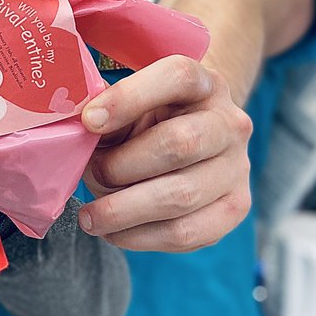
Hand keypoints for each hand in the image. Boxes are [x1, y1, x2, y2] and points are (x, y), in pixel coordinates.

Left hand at [77, 55, 252, 251]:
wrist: (193, 144)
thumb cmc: (145, 123)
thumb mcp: (126, 107)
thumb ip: (106, 116)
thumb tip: (77, 136)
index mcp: (203, 84)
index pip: (177, 78)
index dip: (128, 98)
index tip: (88, 121)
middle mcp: (230, 123)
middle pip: (180, 143)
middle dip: (122, 166)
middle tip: (91, 174)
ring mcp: (238, 168)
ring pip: (181, 196)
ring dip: (124, 210)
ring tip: (91, 216)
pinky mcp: (235, 208)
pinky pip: (186, 233)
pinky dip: (140, 237)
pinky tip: (114, 231)